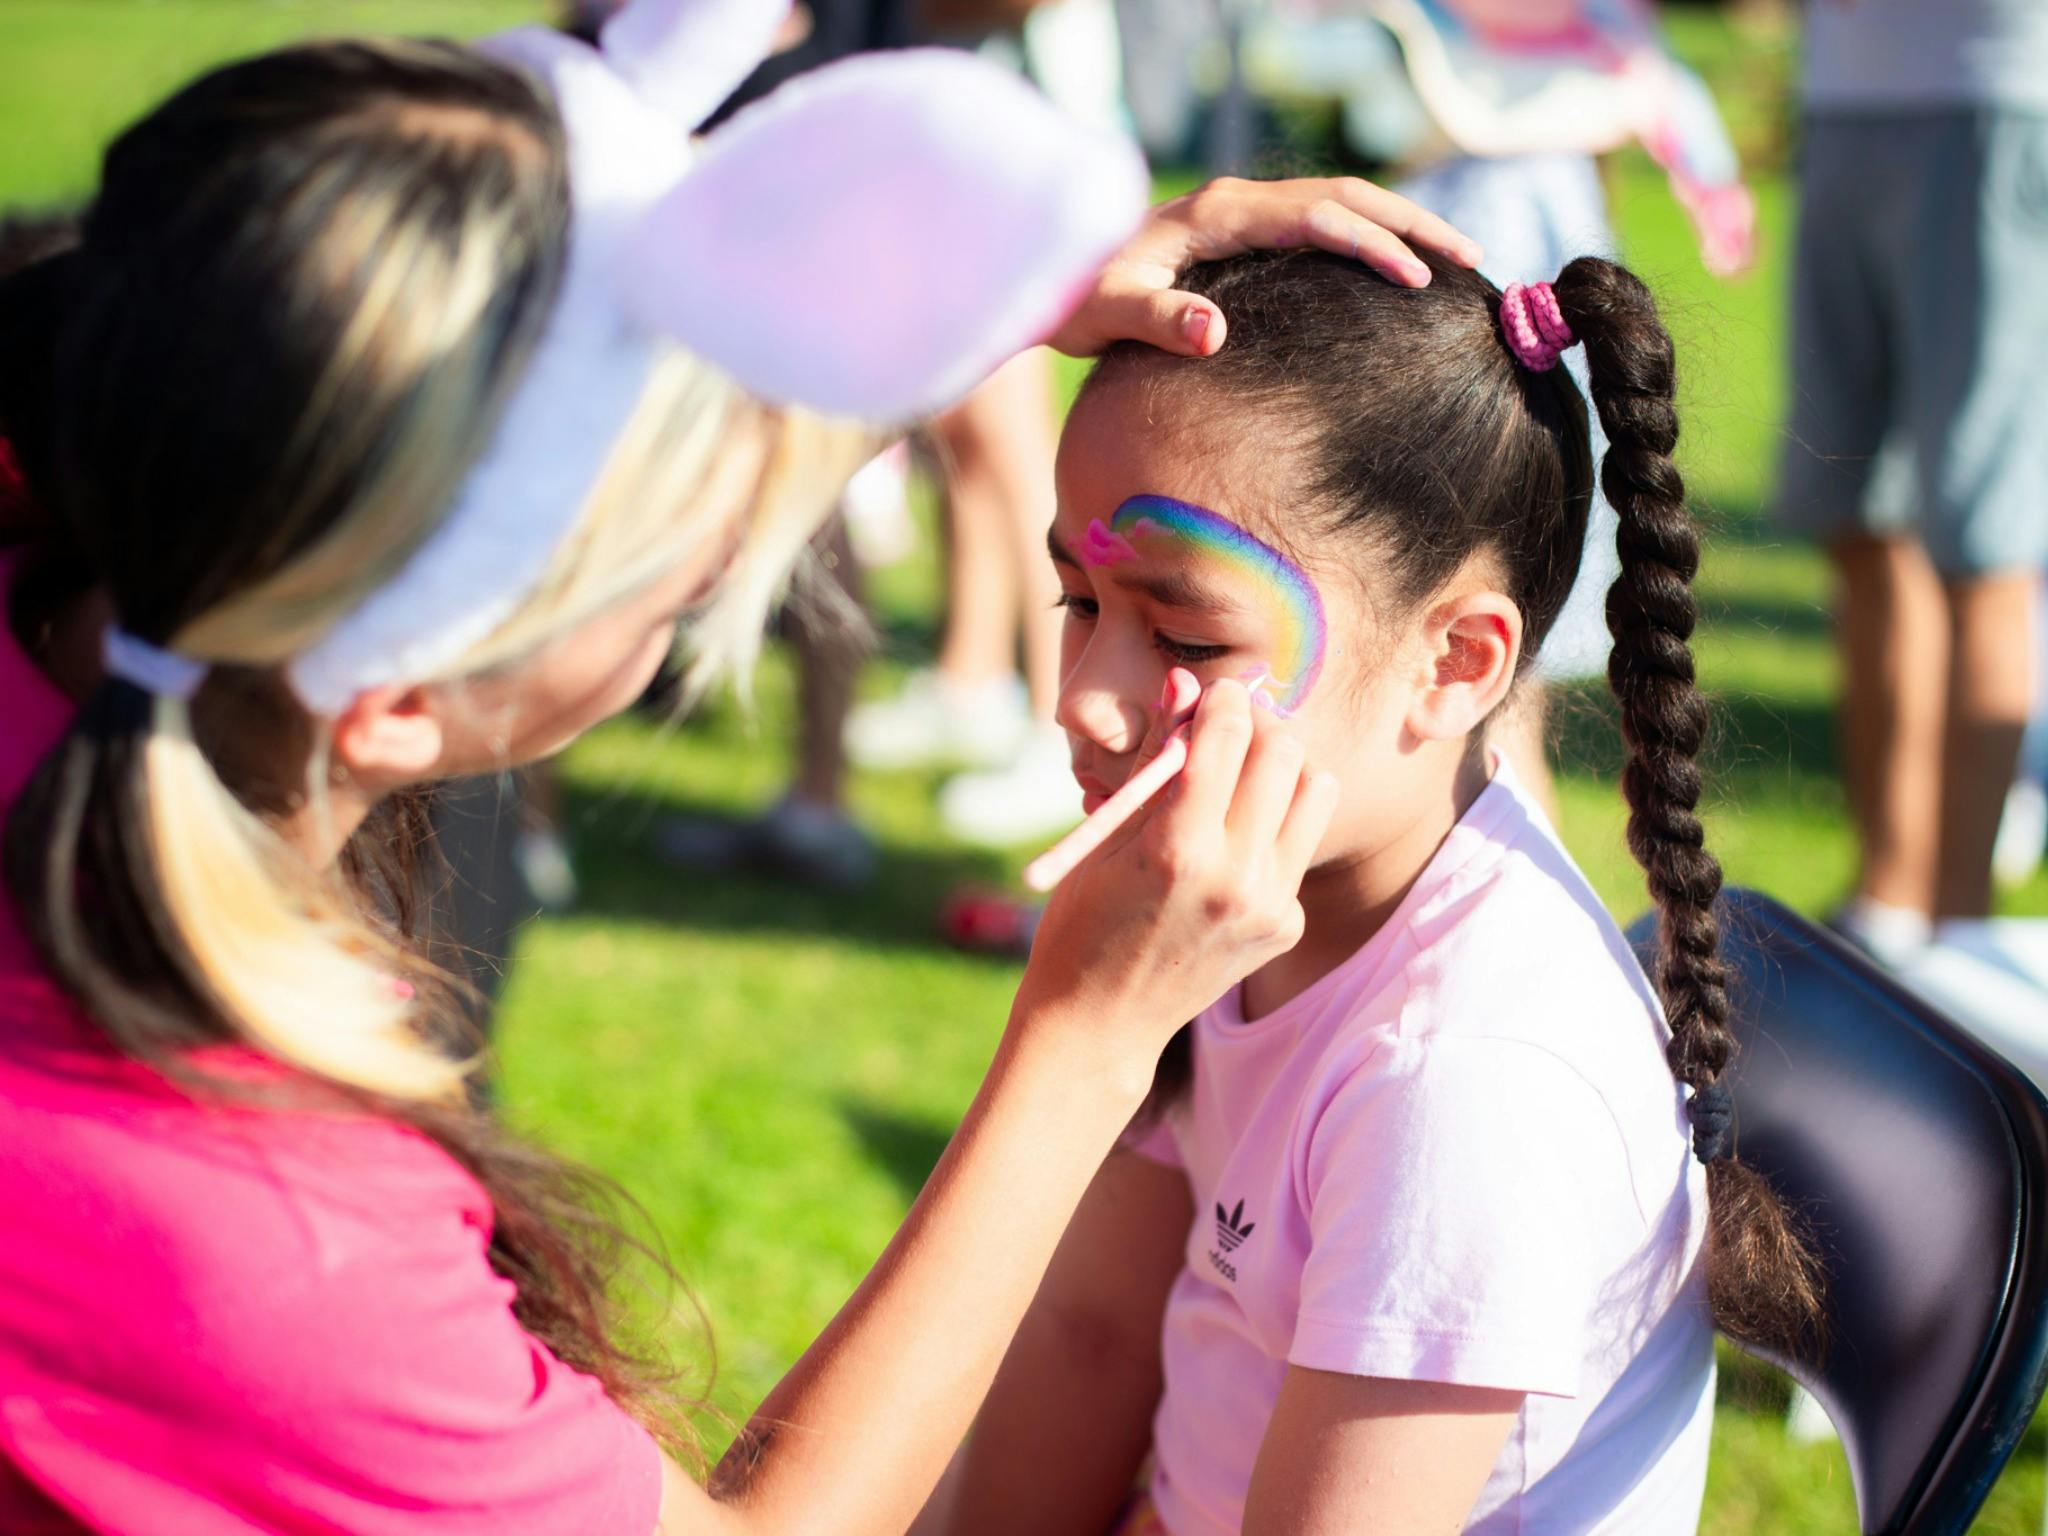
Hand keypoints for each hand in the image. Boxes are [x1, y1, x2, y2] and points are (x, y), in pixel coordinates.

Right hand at [1014, 673, 1336, 1071]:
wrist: (1100, 1020)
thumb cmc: (1083, 920)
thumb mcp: (1107, 835)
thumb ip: (1156, 758)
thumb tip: (1186, 682)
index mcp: (1179, 849)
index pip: (1229, 736)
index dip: (1223, 701)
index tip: (1212, 695)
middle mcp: (1237, 877)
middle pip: (1285, 754)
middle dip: (1259, 726)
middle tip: (1229, 729)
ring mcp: (1270, 906)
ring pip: (1314, 791)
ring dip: (1282, 769)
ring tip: (1240, 778)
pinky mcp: (1286, 925)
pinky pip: (1300, 844)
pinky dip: (1273, 824)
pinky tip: (1231, 842)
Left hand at [1048, 176, 1483, 358]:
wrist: (1048, 279)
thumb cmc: (1074, 300)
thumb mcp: (1108, 316)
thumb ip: (1158, 320)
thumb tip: (1215, 334)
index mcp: (1219, 214)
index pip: (1316, 218)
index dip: (1371, 244)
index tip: (1418, 279)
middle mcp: (1237, 202)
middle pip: (1344, 197)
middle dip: (1411, 223)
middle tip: (1471, 258)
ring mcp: (1242, 214)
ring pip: (1339, 203)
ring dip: (1399, 224)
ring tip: (1453, 259)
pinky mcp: (1242, 232)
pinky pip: (1321, 222)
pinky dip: (1368, 235)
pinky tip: (1395, 267)